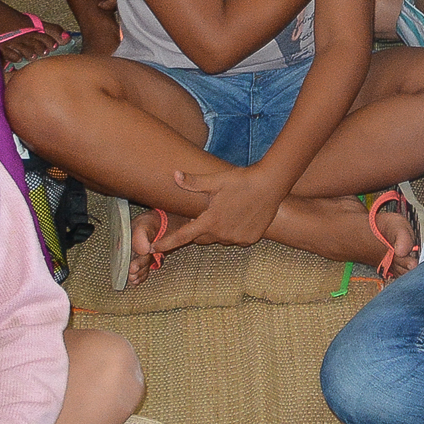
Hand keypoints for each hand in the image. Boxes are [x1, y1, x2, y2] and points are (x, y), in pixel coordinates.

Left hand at [158, 163, 286, 254]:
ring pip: (218, 238)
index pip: (182, 236)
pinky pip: (234, 239)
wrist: (271, 185)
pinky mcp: (249, 239)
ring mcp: (236, 238)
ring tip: (227, 211)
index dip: (166, 243)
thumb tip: (174, 175)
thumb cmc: (242, 180)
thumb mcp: (216, 180)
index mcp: (210, 220)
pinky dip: (232, 231)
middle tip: (205, 214)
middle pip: (201, 237)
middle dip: (198, 229)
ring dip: (217, 230)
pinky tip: (239, 216)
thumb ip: (194, 182)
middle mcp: (222, 233)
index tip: (153, 248)